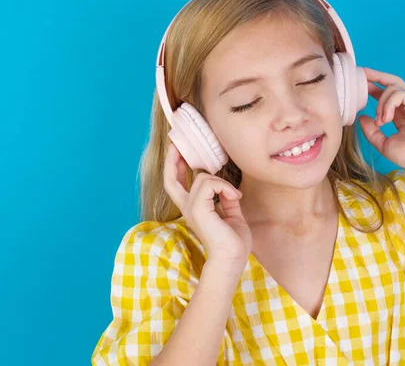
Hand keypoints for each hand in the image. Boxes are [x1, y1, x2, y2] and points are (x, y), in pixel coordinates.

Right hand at [163, 142, 251, 265]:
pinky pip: (210, 183)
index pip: (177, 185)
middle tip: (177, 144)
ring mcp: (191, 208)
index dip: (176, 167)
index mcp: (194, 209)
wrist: (232, 259)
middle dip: (172, 159)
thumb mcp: (231, 216)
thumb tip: (229, 190)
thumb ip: (226, 201)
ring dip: (222, 182)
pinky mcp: (197, 209)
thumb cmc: (234, 243)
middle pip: (170, 180)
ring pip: (201, 178)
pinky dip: (225, 187)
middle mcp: (188, 208)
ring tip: (234, 196)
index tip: (180, 151)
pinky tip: (234, 198)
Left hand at [357, 67, 404, 172]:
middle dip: (375, 76)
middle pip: (391, 82)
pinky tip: (386, 119)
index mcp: (399, 113)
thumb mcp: (382, 143)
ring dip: (380, 103)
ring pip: (392, 88)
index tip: (357, 83)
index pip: (384, 93)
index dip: (371, 86)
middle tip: (361, 73)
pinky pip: (400, 94)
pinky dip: (388, 104)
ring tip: (380, 121)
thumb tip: (361, 117)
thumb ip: (371, 131)